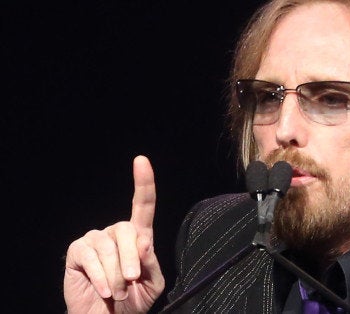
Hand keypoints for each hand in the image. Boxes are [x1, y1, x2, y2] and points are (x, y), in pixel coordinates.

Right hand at [64, 156, 164, 312]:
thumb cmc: (132, 300)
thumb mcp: (152, 285)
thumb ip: (152, 265)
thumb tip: (145, 243)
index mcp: (138, 237)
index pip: (143, 205)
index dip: (143, 182)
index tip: (141, 161)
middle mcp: (116, 233)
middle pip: (127, 230)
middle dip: (131, 259)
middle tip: (131, 280)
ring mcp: (95, 239)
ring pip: (109, 248)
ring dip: (116, 275)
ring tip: (117, 292)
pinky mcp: (77, 251)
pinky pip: (91, 258)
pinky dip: (101, 278)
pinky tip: (104, 290)